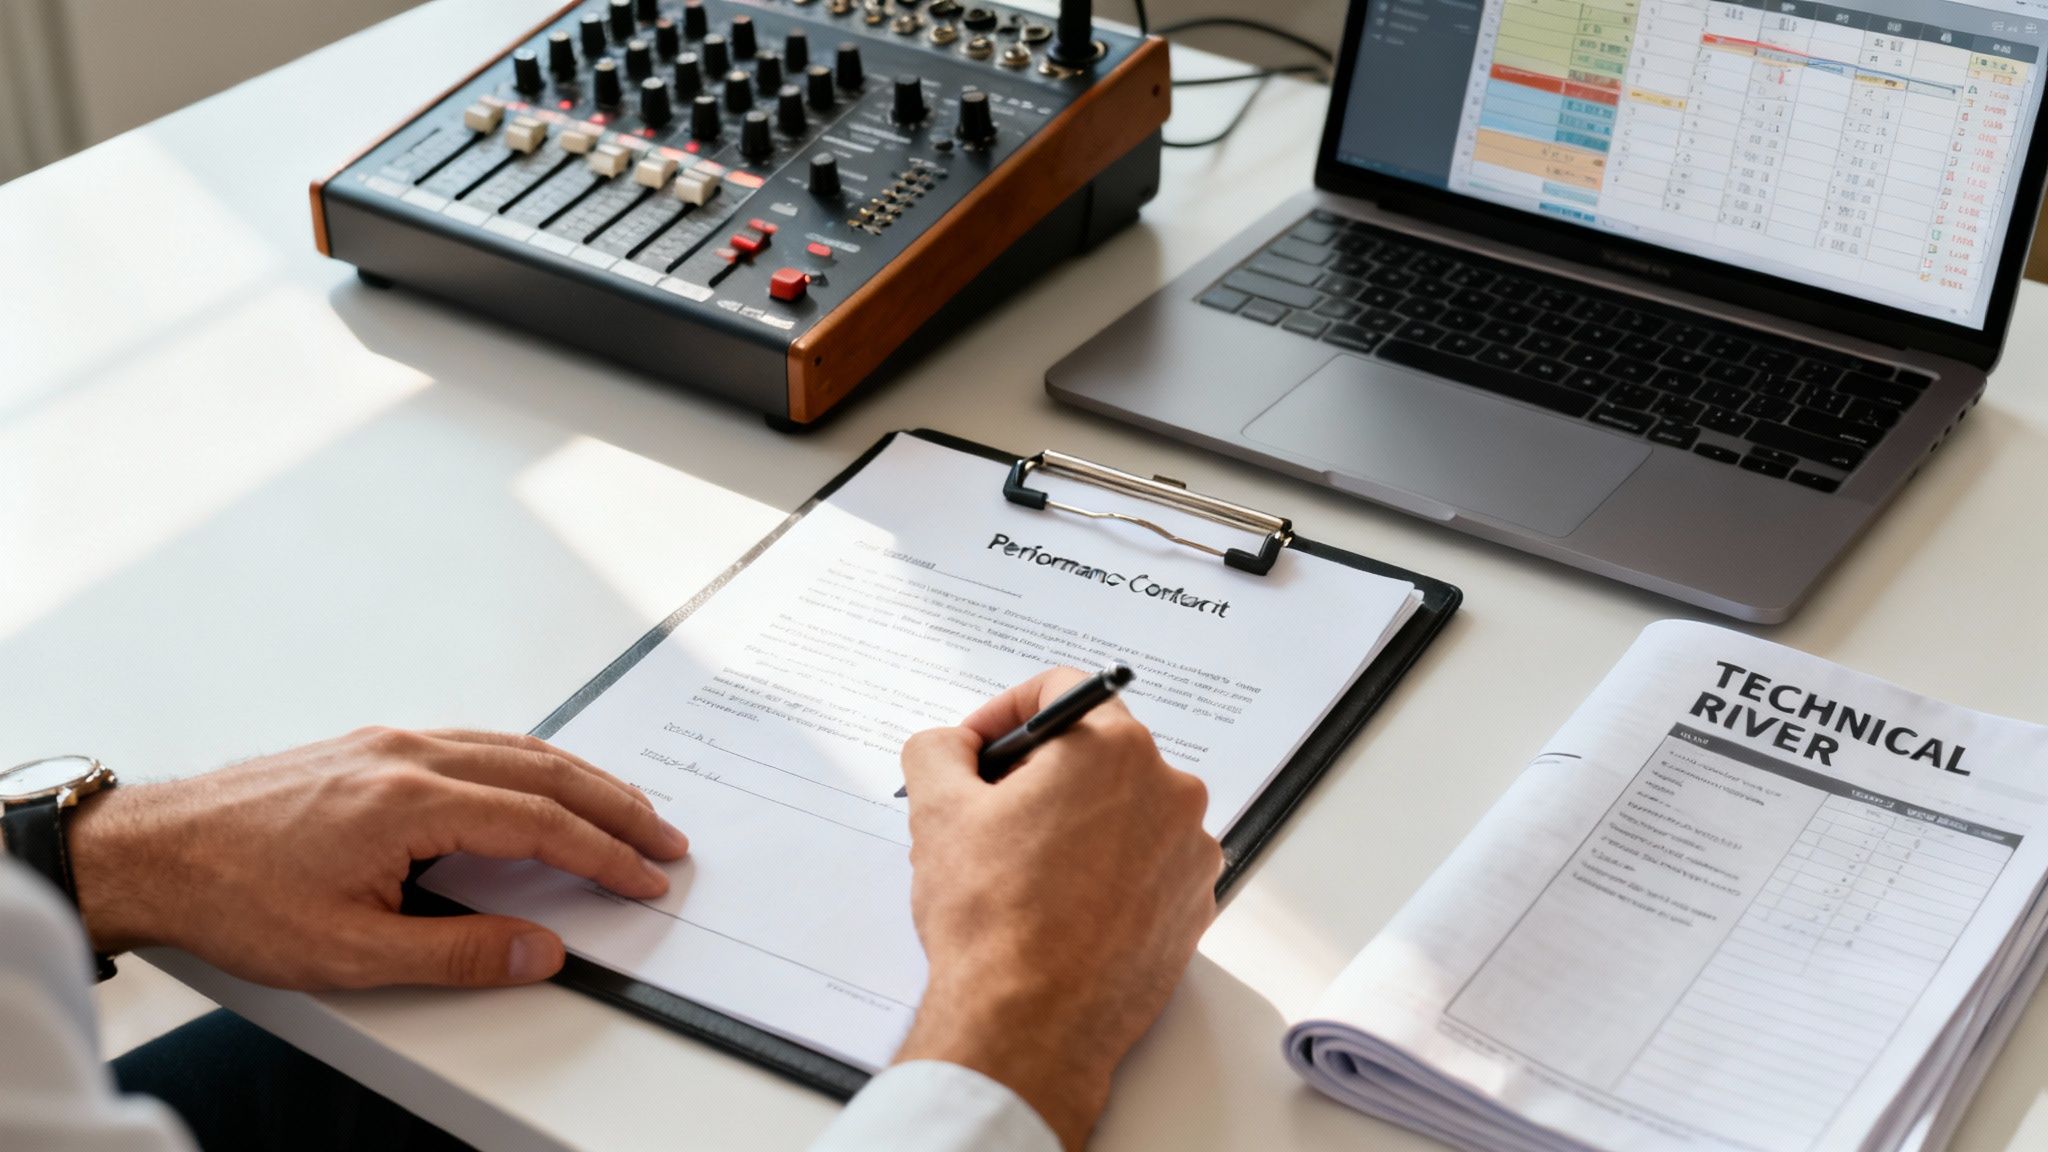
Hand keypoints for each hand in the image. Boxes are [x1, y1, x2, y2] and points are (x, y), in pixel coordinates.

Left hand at [66, 727, 687, 989]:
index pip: (539, 822)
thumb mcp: (349, 951)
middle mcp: (408, 755)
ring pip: (515, 747)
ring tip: (625, 809)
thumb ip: (457, 953)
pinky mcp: (372, 744)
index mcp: (408, 801)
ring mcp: (390, 742)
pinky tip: (542, 782)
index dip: (603, 853)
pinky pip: (477, 742)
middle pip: (544, 771)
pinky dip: (532, 762)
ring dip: (581, 779)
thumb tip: (541, 951)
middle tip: (665, 838)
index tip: (645, 878)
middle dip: (616, 805)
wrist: (153, 851)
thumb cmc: (235, 897)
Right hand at [895, 669, 1220, 1150]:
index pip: (1062, 690)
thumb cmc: (993, 920)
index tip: (980, 749)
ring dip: (1074, 824)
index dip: (1006, 712)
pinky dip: (1106, 871)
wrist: (1029, 1026)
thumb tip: (950, 745)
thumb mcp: (936, 810)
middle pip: (1095, 752)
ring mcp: (1188, 854)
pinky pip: (1144, 864)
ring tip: (1020, 870)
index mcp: (1114, 749)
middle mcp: (1169, 792)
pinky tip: (1059, 906)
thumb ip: (939, 749)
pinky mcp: (1191, 907)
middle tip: (988, 813)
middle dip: (1038, 774)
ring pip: (1122, 810)